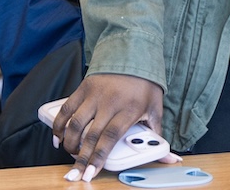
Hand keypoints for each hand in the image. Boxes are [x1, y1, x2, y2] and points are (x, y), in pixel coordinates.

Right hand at [51, 73, 173, 181]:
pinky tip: (58, 137)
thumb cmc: (145, 85)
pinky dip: (59, 124)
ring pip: (76, 124)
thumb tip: (171, 159)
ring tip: (71, 155)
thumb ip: (157, 134)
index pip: (110, 138)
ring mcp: (95, 95)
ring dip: (70, 143)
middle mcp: (110, 102)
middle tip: (76, 174)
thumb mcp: (155, 108)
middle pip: (91, 136)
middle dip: (81, 158)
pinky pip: (67, 109)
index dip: (98, 157)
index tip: (90, 173)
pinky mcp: (84, 87)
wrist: (134, 54)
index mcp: (129, 109)